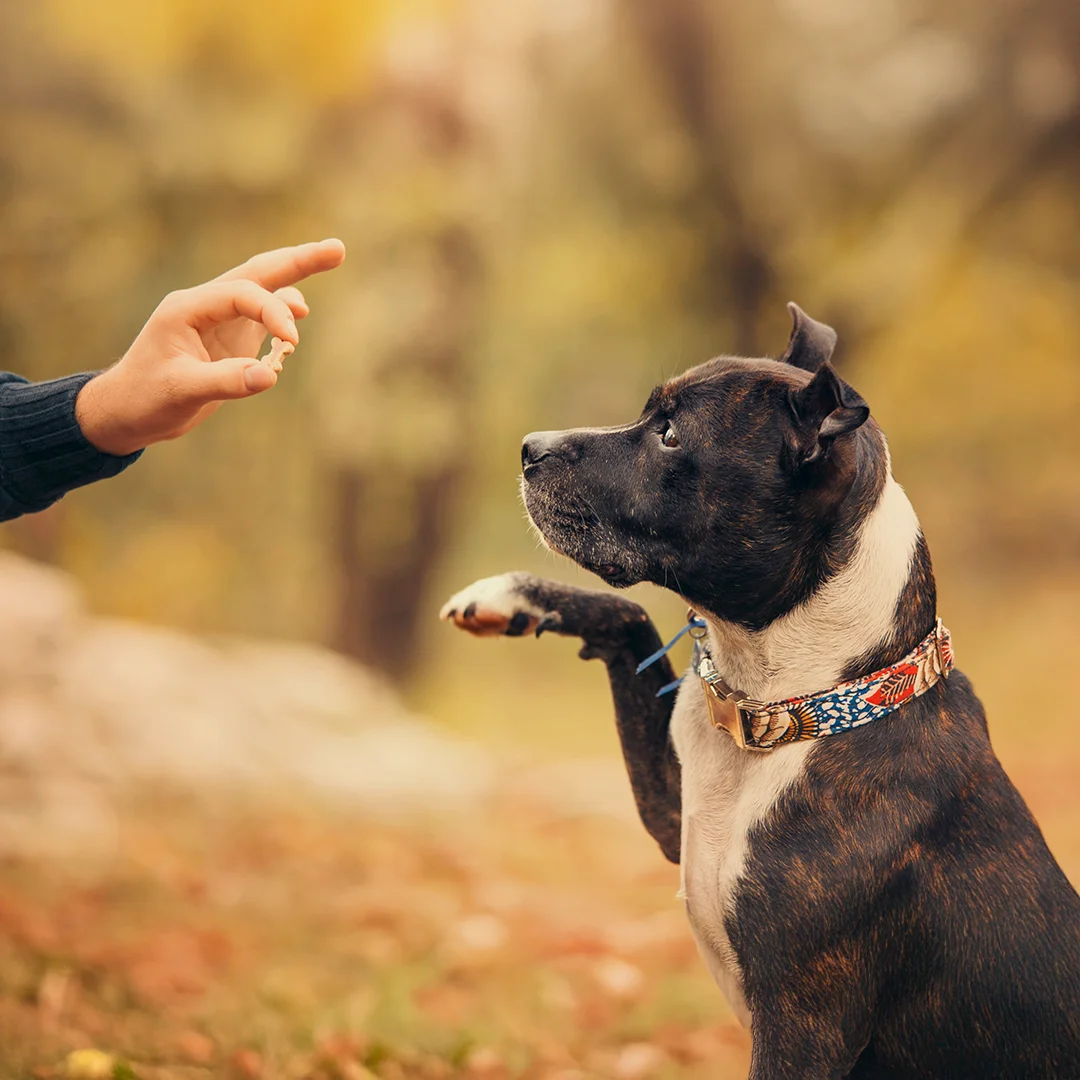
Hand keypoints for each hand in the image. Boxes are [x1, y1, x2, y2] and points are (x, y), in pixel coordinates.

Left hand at [75, 238, 346, 454]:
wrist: (125, 412)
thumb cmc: (146, 399)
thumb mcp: (183, 391)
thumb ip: (226, 381)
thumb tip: (270, 375)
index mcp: (188, 308)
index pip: (242, 295)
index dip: (273, 312)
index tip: (291, 342)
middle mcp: (205, 306)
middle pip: (257, 273)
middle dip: (297, 260)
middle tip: (338, 249)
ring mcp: (218, 320)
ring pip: (262, 290)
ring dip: (295, 279)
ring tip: (331, 257)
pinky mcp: (228, 338)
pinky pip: (261, 317)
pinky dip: (283, 315)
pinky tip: (298, 320)